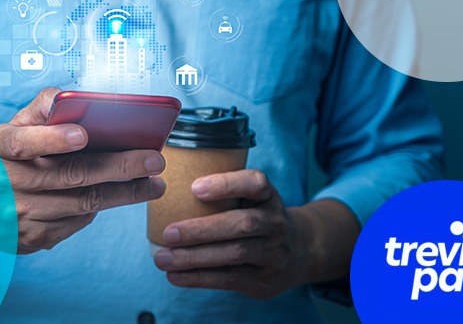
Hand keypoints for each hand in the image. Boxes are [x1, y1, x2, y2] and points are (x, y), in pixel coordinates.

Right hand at [0, 88, 166, 253]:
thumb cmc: (6, 157)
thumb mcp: (13, 126)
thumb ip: (42, 107)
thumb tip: (74, 98)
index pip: (22, 143)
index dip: (52, 139)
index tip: (83, 135)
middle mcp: (6, 183)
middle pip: (69, 175)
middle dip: (118, 167)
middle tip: (154, 159)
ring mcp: (20, 214)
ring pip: (82, 203)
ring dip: (125, 193)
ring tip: (155, 183)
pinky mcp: (34, 237)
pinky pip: (78, 221)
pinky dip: (103, 207)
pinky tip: (124, 196)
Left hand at [153, 170, 323, 298]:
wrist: (300, 252)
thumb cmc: (257, 216)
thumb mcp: (251, 198)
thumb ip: (222, 192)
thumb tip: (163, 188)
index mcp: (268, 196)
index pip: (255, 183)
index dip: (226, 184)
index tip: (194, 187)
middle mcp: (275, 223)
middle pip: (241, 224)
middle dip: (201, 230)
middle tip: (168, 233)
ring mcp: (273, 253)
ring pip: (234, 254)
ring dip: (194, 257)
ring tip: (162, 258)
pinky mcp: (263, 279)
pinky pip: (229, 279)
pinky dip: (198, 278)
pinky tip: (175, 275)